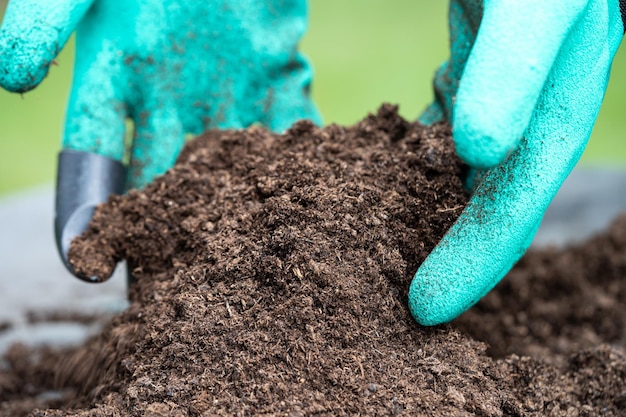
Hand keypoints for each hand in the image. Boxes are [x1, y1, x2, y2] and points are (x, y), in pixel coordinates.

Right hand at [0, 0, 319, 279]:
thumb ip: (44, 23)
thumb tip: (10, 78)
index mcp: (116, 82)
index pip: (95, 160)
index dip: (88, 210)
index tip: (88, 263)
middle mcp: (170, 102)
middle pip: (167, 182)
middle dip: (170, 234)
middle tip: (174, 289)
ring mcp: (226, 93)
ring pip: (231, 167)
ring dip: (238, 211)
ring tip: (245, 260)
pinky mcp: (274, 76)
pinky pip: (289, 125)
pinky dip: (299, 158)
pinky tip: (307, 194)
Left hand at [410, 0, 623, 324]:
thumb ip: (516, 61)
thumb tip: (477, 149)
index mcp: (563, 79)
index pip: (520, 190)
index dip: (479, 253)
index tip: (427, 307)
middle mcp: (541, 80)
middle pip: (499, 184)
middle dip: (458, 244)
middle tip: (412, 305)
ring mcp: (508, 62)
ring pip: (474, 155)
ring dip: (439, 200)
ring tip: (397, 247)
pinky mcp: (478, 35)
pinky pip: (452, 109)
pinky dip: (424, 145)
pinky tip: (399, 164)